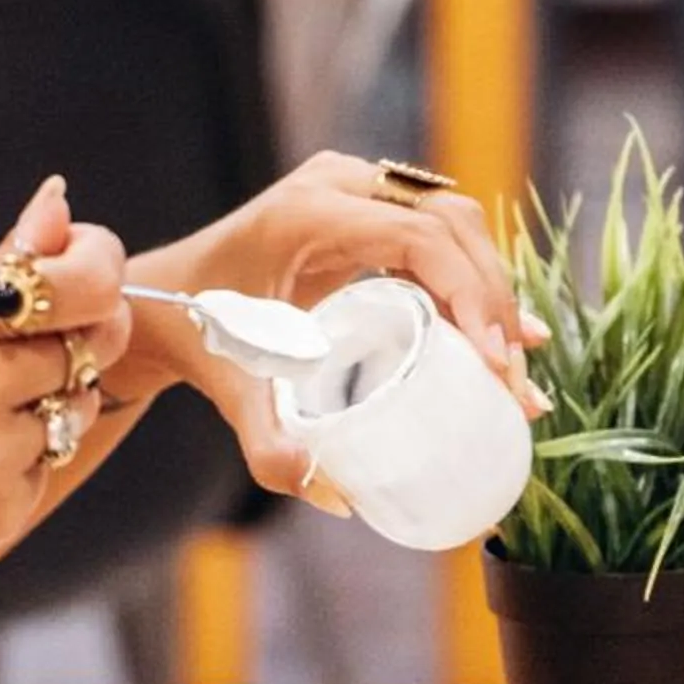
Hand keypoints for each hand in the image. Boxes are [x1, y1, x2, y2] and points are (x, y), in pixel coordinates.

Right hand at [0, 177, 132, 620]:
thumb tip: (59, 206)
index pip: (83, 282)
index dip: (100, 267)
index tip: (89, 268)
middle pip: (94, 340)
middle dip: (81, 333)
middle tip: (41, 340)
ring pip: (77, 404)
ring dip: (49, 399)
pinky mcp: (0, 511)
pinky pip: (47, 464)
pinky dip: (18, 458)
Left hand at [121, 151, 550, 509]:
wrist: (164, 299)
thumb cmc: (199, 335)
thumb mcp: (235, 388)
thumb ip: (271, 444)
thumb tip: (336, 497)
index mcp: (308, 215)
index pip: (419, 238)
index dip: (471, 292)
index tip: (494, 359)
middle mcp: (337, 186)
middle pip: (450, 223)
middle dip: (492, 298)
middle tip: (513, 374)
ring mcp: (354, 188)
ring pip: (452, 223)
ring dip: (490, 288)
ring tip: (518, 364)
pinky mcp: (366, 207)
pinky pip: (435, 233)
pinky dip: (471, 280)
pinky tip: (505, 334)